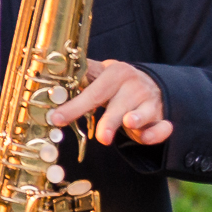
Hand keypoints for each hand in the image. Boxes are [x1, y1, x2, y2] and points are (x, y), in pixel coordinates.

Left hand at [48, 60, 170, 146]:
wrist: (152, 84)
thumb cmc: (117, 85)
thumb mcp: (102, 75)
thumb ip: (81, 77)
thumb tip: (49, 82)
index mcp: (116, 73)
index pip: (93, 92)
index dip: (75, 106)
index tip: (56, 118)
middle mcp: (135, 86)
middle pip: (119, 105)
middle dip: (109, 120)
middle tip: (101, 137)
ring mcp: (150, 102)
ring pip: (142, 114)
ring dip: (137, 119)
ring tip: (130, 123)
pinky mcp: (161, 118)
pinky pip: (162, 127)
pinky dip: (157, 133)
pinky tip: (147, 137)